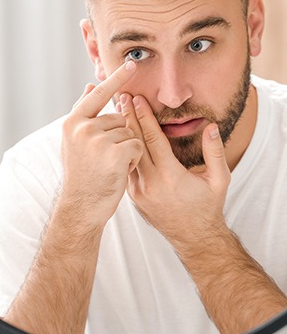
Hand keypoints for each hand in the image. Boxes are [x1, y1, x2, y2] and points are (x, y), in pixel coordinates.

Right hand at [61, 61, 142, 227]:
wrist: (81, 207)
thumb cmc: (81, 174)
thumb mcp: (74, 141)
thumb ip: (83, 114)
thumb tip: (89, 86)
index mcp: (72, 122)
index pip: (98, 95)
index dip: (116, 79)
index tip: (131, 64)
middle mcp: (83, 127)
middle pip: (118, 118)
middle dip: (119, 137)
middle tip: (104, 159)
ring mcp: (98, 140)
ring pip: (129, 132)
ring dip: (127, 149)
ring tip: (110, 166)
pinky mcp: (115, 152)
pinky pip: (137, 145)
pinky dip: (134, 159)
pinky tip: (119, 171)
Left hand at [120, 93, 230, 246]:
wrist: (194, 238)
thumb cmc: (208, 207)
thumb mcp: (219, 180)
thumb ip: (215, 152)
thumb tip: (211, 126)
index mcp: (170, 176)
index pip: (152, 139)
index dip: (144, 116)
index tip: (137, 99)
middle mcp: (150, 183)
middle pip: (134, 143)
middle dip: (128, 117)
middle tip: (121, 97)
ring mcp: (138, 191)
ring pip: (126, 154)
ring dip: (122, 132)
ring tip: (117, 111)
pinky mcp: (133, 196)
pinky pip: (126, 168)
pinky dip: (122, 149)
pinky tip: (119, 136)